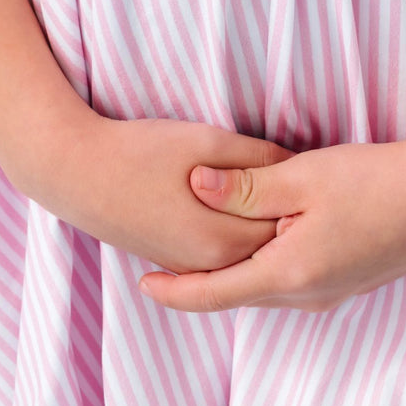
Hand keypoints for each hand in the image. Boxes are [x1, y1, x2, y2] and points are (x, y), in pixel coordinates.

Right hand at [20, 109, 298, 273]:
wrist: (76, 173)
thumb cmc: (142, 151)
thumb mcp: (208, 140)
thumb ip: (256, 159)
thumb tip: (296, 166)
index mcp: (225, 236)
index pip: (287, 228)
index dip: (309, 203)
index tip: (329, 178)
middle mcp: (210, 262)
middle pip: (270, 248)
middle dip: (294, 221)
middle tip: (320, 190)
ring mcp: (189, 264)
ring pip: (247, 256)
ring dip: (267, 232)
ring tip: (294, 202)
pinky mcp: (172, 258)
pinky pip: (222, 257)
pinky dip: (242, 240)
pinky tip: (254, 216)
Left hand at [136, 131, 405, 313]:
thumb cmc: (374, 181)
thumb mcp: (302, 177)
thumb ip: (246, 186)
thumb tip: (195, 186)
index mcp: (288, 274)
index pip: (215, 294)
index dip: (175, 290)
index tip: (142, 282)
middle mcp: (308, 295)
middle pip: (240, 292)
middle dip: (201, 280)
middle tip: (163, 262)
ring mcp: (333, 290)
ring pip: (268, 286)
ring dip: (236, 272)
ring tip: (204, 253)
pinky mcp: (351, 277)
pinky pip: (294, 278)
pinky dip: (267, 264)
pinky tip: (265, 243)